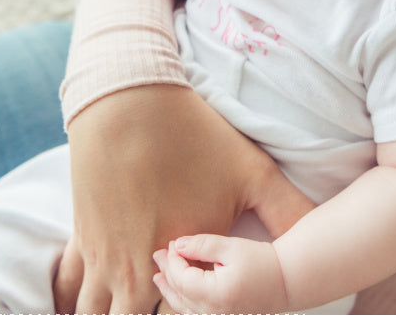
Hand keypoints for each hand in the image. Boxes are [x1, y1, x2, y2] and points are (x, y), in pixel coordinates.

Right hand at [52, 85, 314, 313]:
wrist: (128, 101)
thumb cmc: (194, 136)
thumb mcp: (253, 172)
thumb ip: (290, 210)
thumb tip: (326, 234)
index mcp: (185, 264)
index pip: (193, 311)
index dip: (202, 308)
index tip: (210, 300)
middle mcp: (138, 270)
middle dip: (153, 314)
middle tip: (170, 301)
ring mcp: (104, 259)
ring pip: (99, 315)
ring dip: (117, 313)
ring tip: (132, 305)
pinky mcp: (80, 240)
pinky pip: (69, 293)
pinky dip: (78, 303)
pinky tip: (90, 302)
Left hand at [153, 235, 287, 314]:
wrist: (288, 280)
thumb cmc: (263, 261)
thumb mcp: (232, 247)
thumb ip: (203, 245)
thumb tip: (177, 245)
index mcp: (214, 295)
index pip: (182, 278)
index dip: (173, 260)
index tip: (171, 244)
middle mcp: (213, 313)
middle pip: (179, 294)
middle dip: (166, 273)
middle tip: (157, 255)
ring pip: (183, 309)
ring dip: (169, 291)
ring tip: (158, 277)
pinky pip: (195, 313)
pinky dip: (182, 302)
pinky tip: (177, 292)